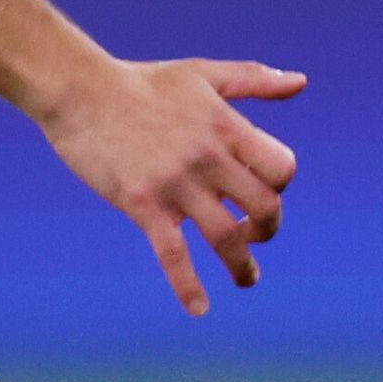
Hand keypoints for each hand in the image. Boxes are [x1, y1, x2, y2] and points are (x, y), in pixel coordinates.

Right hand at [32, 57, 304, 316]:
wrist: (81, 91)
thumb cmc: (144, 81)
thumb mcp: (204, 73)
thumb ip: (255, 80)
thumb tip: (301, 81)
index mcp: (227, 127)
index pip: (281, 167)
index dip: (281, 184)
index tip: (264, 190)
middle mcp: (208, 158)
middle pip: (264, 207)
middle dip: (268, 229)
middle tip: (257, 236)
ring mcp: (176, 185)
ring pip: (225, 238)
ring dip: (242, 266)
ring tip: (247, 279)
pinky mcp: (143, 205)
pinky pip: (173, 255)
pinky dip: (188, 286)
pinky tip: (199, 308)